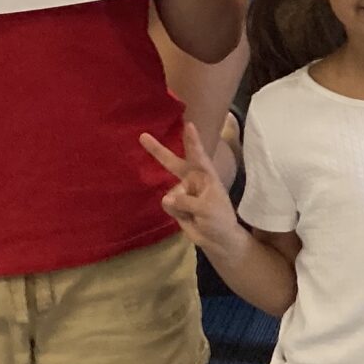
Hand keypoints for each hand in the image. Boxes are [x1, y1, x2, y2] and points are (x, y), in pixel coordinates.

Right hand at [139, 120, 245, 253]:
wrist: (217, 239)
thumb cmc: (220, 219)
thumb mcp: (207, 209)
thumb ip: (186, 202)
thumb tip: (166, 199)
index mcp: (206, 175)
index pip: (199, 155)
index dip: (193, 141)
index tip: (189, 124)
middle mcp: (193, 180)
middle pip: (172, 163)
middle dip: (158, 151)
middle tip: (143, 136)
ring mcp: (183, 192)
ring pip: (171, 194)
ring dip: (180, 206)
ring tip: (195, 215)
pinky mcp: (175, 205)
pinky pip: (168, 205)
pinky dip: (175, 213)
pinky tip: (187, 218)